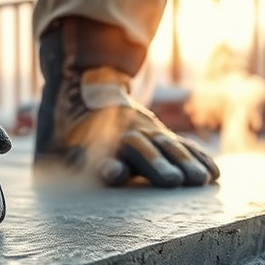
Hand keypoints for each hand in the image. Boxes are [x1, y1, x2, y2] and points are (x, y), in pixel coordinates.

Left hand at [61, 68, 218, 186]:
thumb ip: (63, 162)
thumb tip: (77, 177)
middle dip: (158, 165)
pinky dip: (199, 157)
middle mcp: (124, 132)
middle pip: (142, 148)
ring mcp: (146, 131)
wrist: (83, 82)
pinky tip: (214, 174)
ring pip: (167, 145)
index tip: (112, 174)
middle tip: (175, 182)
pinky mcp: (159, 134)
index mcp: (94, 137)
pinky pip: (183, 145)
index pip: (101, 153)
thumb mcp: (50, 142)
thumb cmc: (62, 125)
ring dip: (185, 162)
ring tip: (201, 181)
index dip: (107, 164)